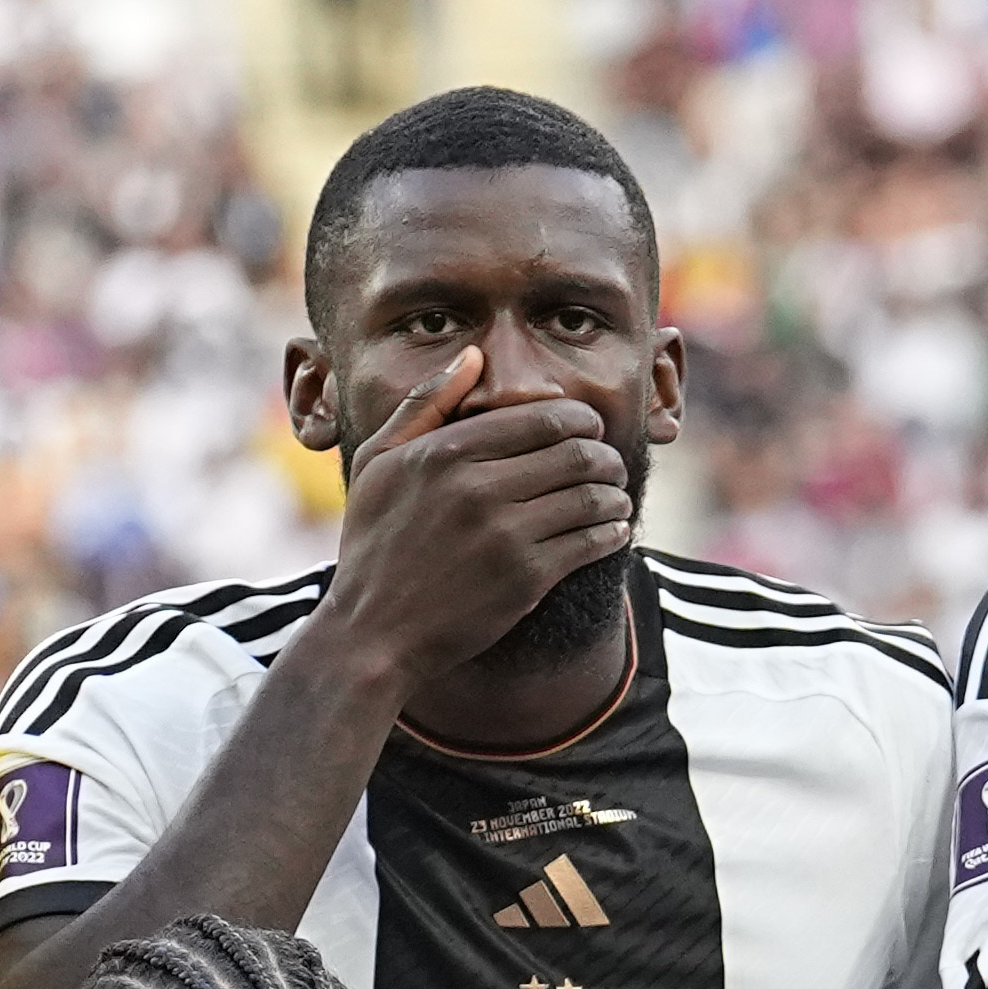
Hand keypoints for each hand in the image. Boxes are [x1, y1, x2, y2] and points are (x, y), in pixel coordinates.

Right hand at [314, 341, 640, 677]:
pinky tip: (613, 530)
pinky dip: (612, 532)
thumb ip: (425, 404)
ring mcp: (504, 535)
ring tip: (615, 496)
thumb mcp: (380, 462)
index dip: (579, 420)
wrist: (371, 633)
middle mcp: (477, 488)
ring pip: (590, 496)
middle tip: (610, 463)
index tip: (587, 430)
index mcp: (446, 451)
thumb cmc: (374, 545)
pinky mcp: (524, 580)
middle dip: (605, 455)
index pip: (543, 417)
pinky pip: (590, 542)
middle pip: (576, 453)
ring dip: (615, 493)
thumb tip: (472, 355)